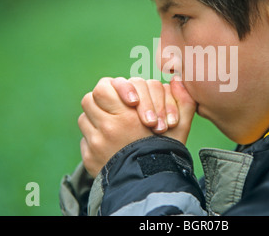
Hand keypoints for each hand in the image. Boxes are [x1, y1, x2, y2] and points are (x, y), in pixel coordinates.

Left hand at [78, 76, 195, 177]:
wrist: (152, 186)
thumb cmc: (167, 153)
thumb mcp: (181, 127)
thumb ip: (183, 101)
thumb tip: (177, 82)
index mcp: (127, 116)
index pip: (103, 88)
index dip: (115, 88)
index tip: (129, 100)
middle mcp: (107, 128)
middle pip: (90, 100)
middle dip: (103, 101)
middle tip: (117, 107)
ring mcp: (96, 144)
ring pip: (85, 118)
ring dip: (98, 118)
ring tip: (114, 125)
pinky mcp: (90, 158)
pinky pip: (85, 139)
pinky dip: (95, 138)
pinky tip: (111, 143)